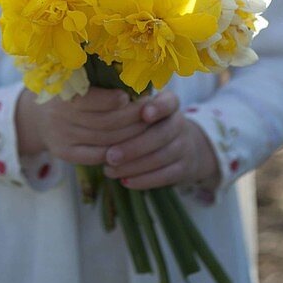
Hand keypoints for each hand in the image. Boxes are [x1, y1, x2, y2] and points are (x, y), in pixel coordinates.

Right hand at [16, 86, 147, 164]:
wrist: (35, 116)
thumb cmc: (66, 92)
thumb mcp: (73, 79)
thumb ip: (97, 78)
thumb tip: (133, 77)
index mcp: (63, 92)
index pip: (92, 100)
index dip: (114, 100)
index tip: (131, 96)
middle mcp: (60, 116)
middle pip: (104, 122)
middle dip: (132, 118)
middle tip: (150, 112)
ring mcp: (62, 137)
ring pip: (105, 140)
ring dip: (130, 135)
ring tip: (146, 126)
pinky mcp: (65, 153)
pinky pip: (97, 156)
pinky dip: (116, 150)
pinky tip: (130, 142)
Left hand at [102, 91, 219, 190]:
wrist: (185, 147)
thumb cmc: (152, 125)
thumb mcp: (145, 111)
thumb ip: (128, 110)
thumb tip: (97, 114)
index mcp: (170, 105)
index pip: (169, 102)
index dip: (158, 108)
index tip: (144, 114)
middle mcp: (180, 123)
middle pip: (160, 134)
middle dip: (133, 147)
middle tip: (109, 156)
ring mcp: (185, 146)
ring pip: (161, 157)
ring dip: (133, 166)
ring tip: (109, 170)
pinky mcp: (185, 168)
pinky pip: (165, 176)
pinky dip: (144, 180)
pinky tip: (124, 181)